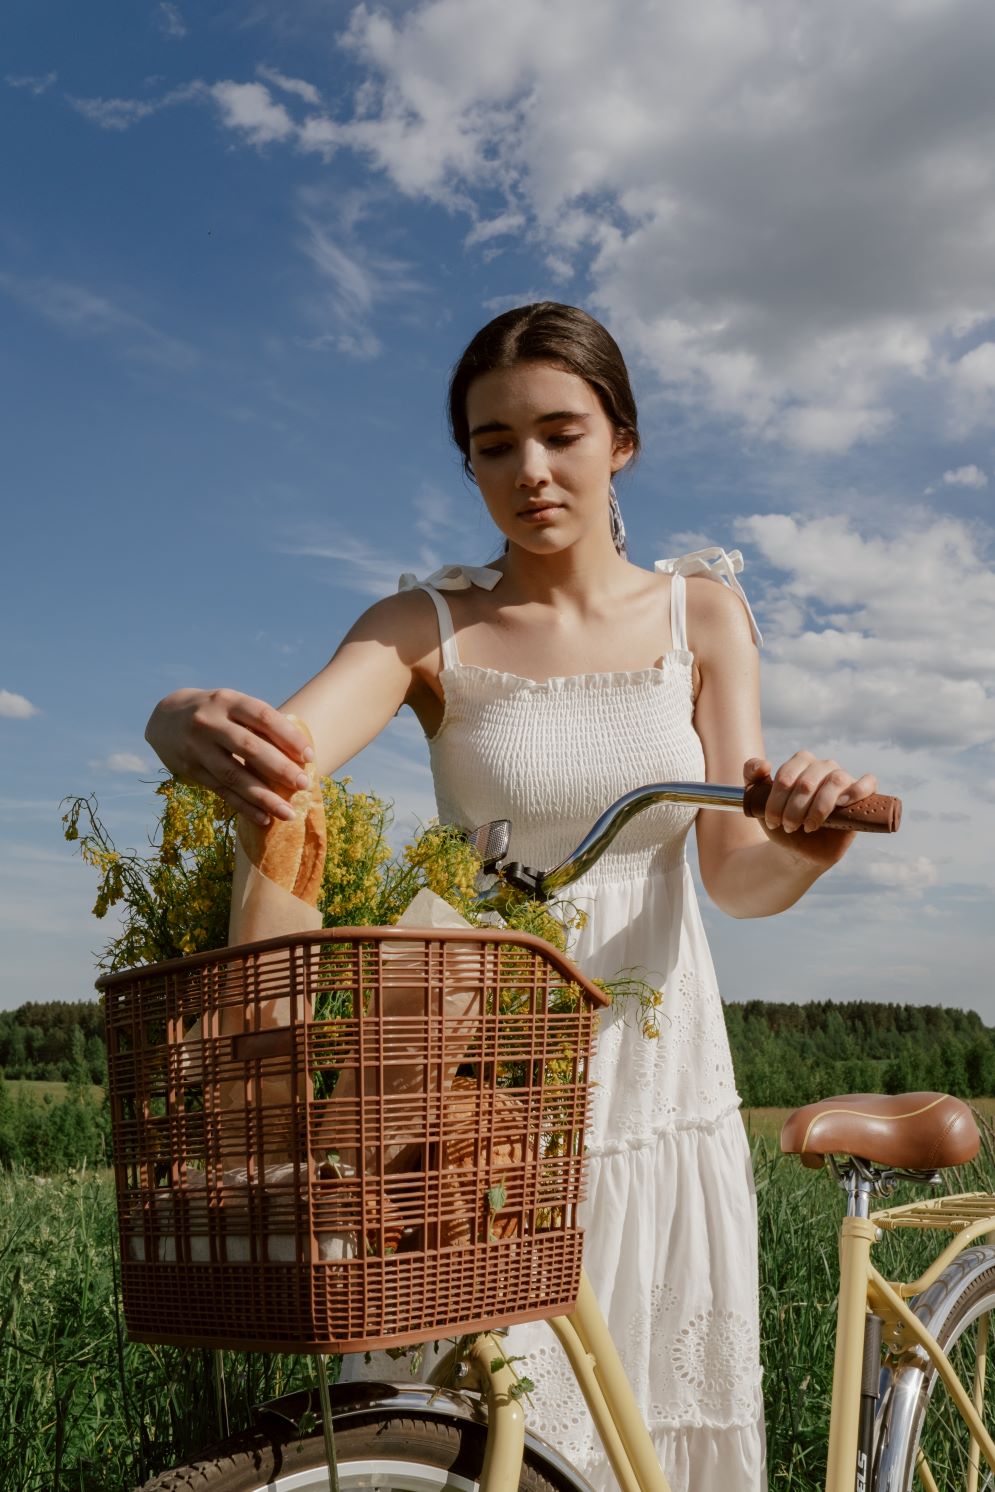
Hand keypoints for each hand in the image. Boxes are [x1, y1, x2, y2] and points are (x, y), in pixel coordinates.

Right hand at [145, 688, 313, 824]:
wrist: (165, 717)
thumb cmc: (215, 712)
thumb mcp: (232, 706)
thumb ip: (258, 724)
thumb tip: (298, 754)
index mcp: (227, 700)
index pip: (263, 717)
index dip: (289, 737)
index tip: (309, 756)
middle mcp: (209, 722)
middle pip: (250, 748)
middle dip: (280, 769)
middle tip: (304, 785)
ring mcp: (197, 747)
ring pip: (234, 776)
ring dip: (264, 797)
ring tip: (288, 813)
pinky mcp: (190, 770)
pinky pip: (221, 791)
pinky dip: (244, 807)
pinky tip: (264, 819)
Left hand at [743, 753, 877, 866]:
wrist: (797, 849)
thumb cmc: (780, 821)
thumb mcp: (758, 800)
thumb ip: (752, 776)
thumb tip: (764, 764)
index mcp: (800, 762)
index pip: (787, 773)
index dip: (777, 800)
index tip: (772, 821)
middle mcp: (823, 767)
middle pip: (808, 781)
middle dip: (794, 809)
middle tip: (788, 827)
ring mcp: (844, 780)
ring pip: (835, 781)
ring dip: (818, 808)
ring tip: (808, 826)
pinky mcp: (861, 797)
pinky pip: (868, 783)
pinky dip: (857, 791)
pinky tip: (842, 805)